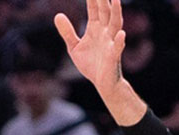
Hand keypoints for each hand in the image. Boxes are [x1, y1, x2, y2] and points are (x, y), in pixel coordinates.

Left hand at [55, 0, 140, 119]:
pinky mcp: (113, 57)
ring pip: (115, 25)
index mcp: (95, 29)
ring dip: (116, 13)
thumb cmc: (91, 63)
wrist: (102, 83)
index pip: (94, 9)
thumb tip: (57, 15)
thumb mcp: (74, 47)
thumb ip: (67, 32)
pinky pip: (117, 48)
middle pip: (105, 12)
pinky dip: (120, 41)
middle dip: (104, 0)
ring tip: (116, 0)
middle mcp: (105, 32)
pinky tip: (121, 34)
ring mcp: (110, 43)